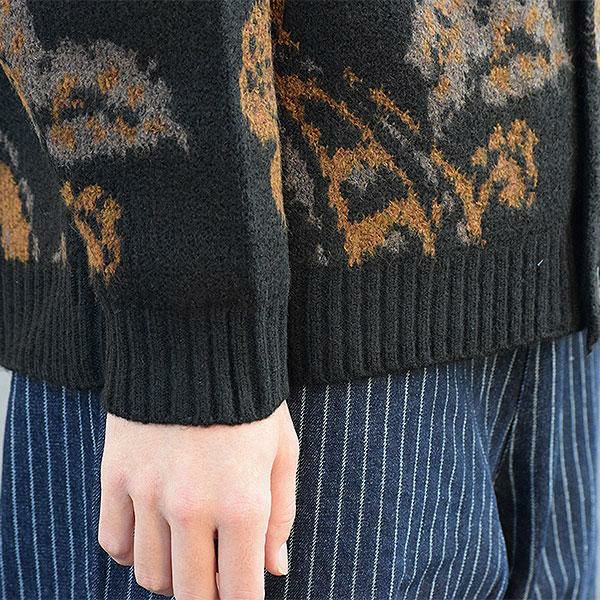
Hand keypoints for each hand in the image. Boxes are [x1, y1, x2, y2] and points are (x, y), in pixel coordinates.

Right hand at [98, 400, 298, 599]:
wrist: (199, 342)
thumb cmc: (252, 398)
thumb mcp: (283, 450)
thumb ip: (282, 515)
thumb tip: (275, 569)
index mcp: (242, 503)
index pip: (238, 592)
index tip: (242, 596)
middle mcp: (191, 507)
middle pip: (190, 594)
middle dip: (207, 597)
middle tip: (215, 580)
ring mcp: (148, 493)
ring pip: (151, 575)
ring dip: (172, 575)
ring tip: (188, 551)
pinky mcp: (115, 475)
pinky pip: (113, 543)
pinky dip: (132, 551)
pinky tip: (152, 533)